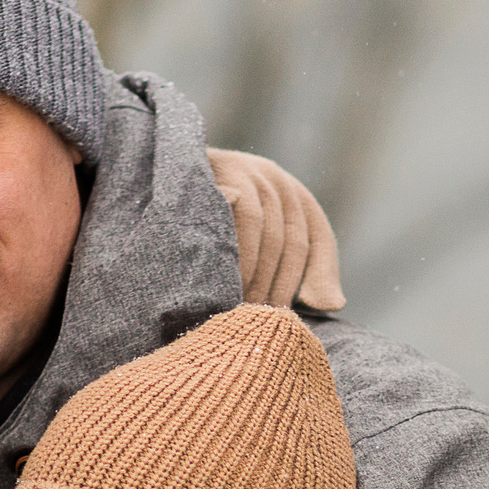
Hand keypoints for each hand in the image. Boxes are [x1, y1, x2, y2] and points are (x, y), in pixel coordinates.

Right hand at [209, 147, 346, 311]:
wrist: (154, 188)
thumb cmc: (206, 232)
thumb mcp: (258, 251)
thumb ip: (298, 273)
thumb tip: (335, 304)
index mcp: (291, 195)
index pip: (317, 239)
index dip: (308, 279)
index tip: (286, 314)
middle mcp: (276, 179)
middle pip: (293, 240)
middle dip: (278, 285)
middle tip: (260, 319)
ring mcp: (251, 171)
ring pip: (271, 232)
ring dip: (259, 275)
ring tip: (244, 306)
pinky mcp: (226, 169)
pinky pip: (246, 216)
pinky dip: (244, 253)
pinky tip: (233, 281)